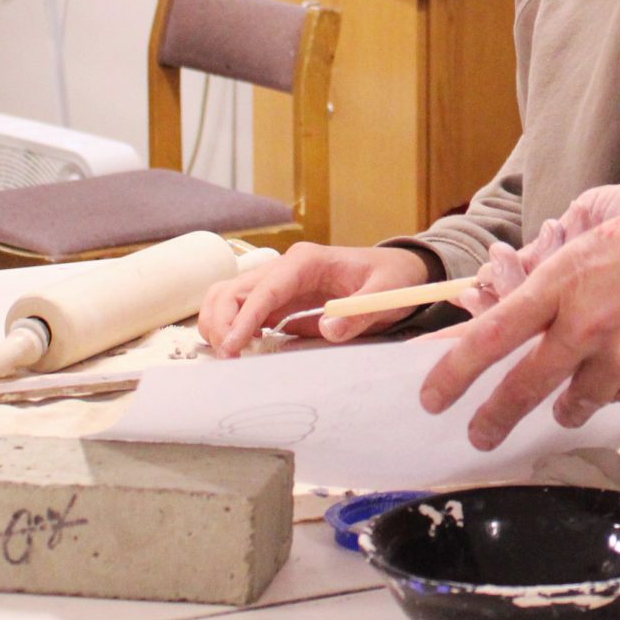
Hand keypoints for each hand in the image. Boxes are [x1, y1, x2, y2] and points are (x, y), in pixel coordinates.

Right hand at [198, 243, 434, 355]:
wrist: (399, 271)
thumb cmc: (393, 277)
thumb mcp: (386, 293)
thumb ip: (360, 311)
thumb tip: (330, 329)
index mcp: (308, 261)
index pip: (265, 288)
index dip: (244, 317)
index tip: (232, 346)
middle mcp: (286, 267)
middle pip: (233, 289)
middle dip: (222, 322)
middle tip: (228, 358)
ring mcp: (280, 283)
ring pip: (230, 298)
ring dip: (220, 325)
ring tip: (230, 356)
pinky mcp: (281, 300)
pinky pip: (245, 311)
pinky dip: (233, 330)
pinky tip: (241, 350)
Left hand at [421, 174, 619, 448]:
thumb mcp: (600, 225)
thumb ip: (558, 264)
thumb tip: (521, 286)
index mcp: (562, 280)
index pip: (491, 335)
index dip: (454, 372)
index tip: (433, 396)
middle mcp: (584, 324)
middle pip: (522, 388)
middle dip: (492, 419)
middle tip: (478, 434)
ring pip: (573, 403)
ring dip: (564, 405)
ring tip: (565, 402)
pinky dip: (617, 387)